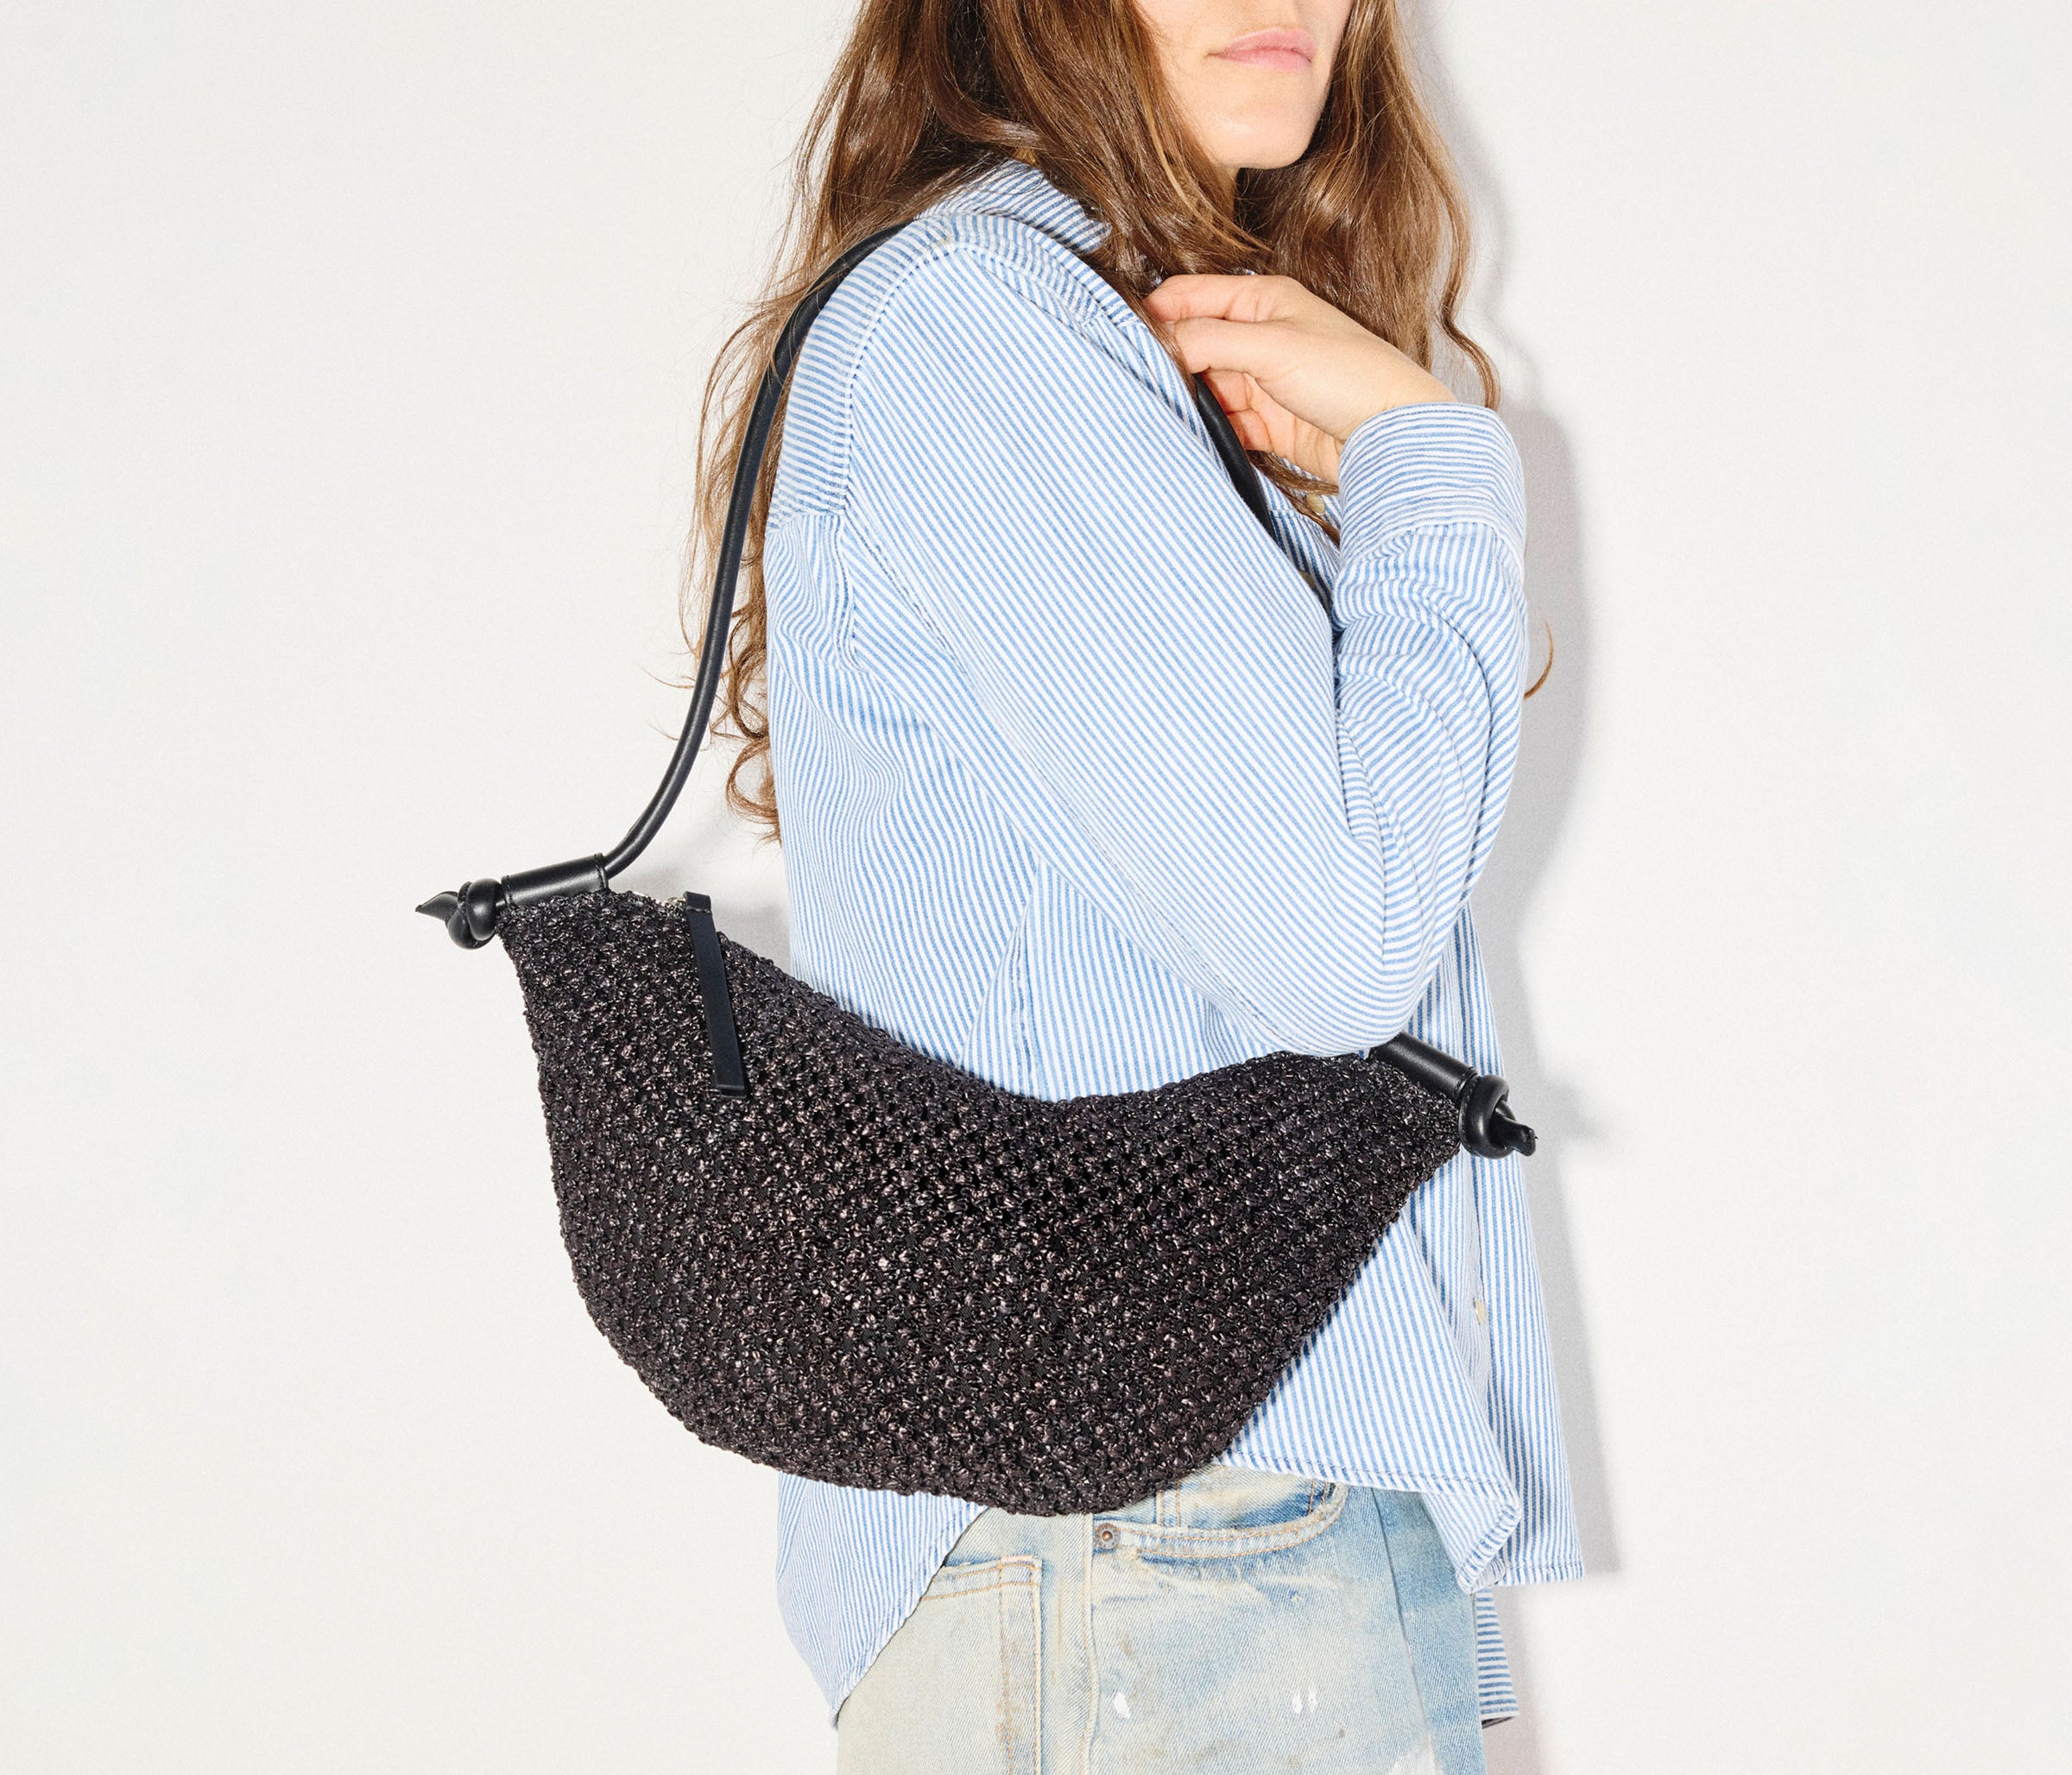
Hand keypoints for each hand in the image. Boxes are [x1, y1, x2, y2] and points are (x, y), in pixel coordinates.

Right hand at [1143, 274, 1455, 482]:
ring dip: (1184, 399)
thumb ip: (1208, 341)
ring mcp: (1263, 381)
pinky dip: (1207, 429)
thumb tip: (1158, 340)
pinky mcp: (1269, 423)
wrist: (1394, 438)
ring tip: (1159, 411)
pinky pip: (1224, 423)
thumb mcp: (1271, 347)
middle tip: (1136, 381)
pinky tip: (1189, 435)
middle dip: (1166, 362)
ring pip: (1204, 386)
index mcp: (1262, 299)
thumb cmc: (1350, 376)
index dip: (1154, 313)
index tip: (1123, 337)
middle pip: (1192, 344)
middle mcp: (1260, 335)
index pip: (1190, 296)